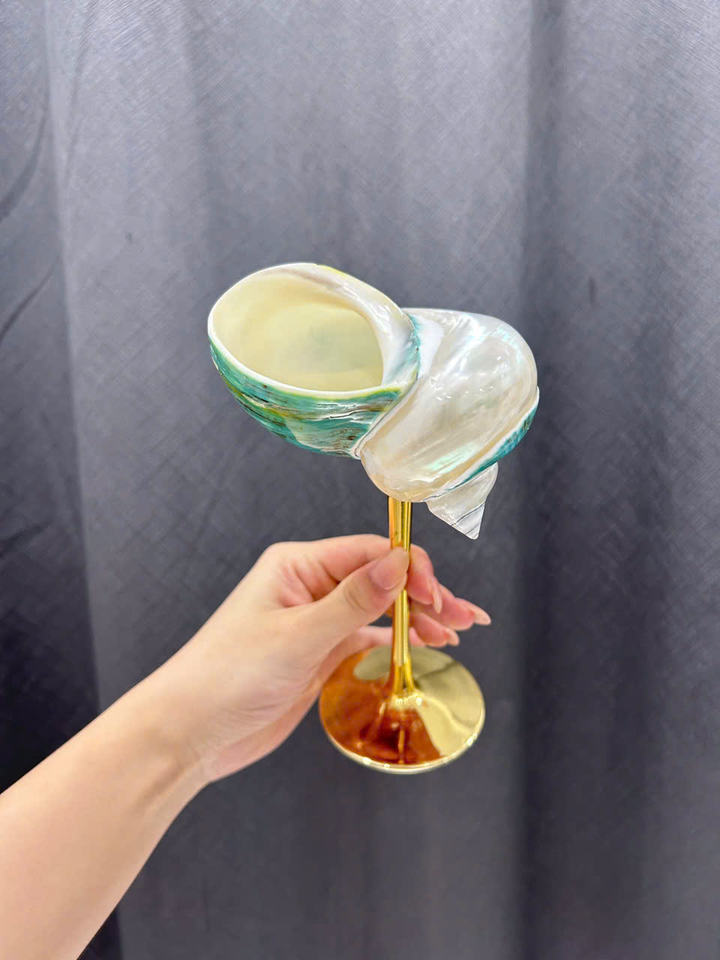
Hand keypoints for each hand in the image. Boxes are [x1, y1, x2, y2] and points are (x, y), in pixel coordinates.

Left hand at [155, 535, 490, 783]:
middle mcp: (309, 587)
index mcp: (298, 566)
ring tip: (459, 630)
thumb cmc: (227, 676)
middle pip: (380, 580)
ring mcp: (315, 621)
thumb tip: (401, 562)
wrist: (189, 732)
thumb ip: (353, 601)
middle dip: (425, 595)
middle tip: (464, 617)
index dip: (410, 570)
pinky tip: (424, 646)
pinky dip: (396, 641)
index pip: (369, 552)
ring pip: (379, 610)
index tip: (437, 597)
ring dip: (417, 619)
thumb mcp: (298, 636)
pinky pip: (366, 638)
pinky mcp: (318, 654)